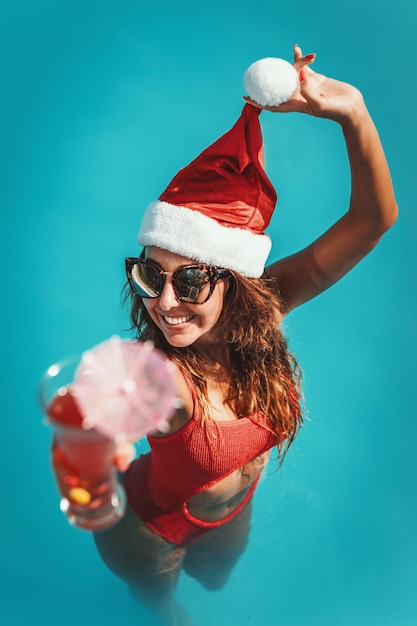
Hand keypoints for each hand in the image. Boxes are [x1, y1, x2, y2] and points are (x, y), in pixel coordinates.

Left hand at [244, 44, 365, 124]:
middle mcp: (298, 96)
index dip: (258, 102)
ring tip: (274, 60)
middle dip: (265, 85)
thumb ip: (308, 92)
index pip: (272, 104)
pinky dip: (300, 58)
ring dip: (284, 67)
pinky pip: (304, 67)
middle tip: (253, 77)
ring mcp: (307, 87)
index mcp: (296, 105)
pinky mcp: (316, 79)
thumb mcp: (320, 104)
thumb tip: (299, 78)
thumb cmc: (335, 111)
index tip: (245, 98)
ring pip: (290, 75)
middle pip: (278, 89)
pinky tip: (296, 49)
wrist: (351, 107)